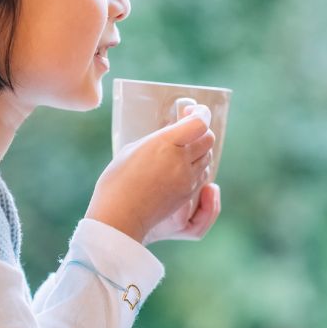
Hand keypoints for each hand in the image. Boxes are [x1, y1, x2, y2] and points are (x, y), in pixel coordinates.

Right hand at [85, 105, 220, 243]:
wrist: (119, 217)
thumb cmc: (118, 181)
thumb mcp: (135, 149)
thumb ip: (159, 140)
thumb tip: (174, 136)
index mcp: (165, 144)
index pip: (199, 124)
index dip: (201, 114)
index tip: (193, 110)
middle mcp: (180, 161)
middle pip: (208, 139)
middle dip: (201, 131)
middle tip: (190, 128)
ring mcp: (186, 179)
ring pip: (207, 158)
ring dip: (200, 150)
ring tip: (184, 148)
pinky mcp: (187, 194)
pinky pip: (201, 176)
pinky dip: (196, 168)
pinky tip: (182, 166)